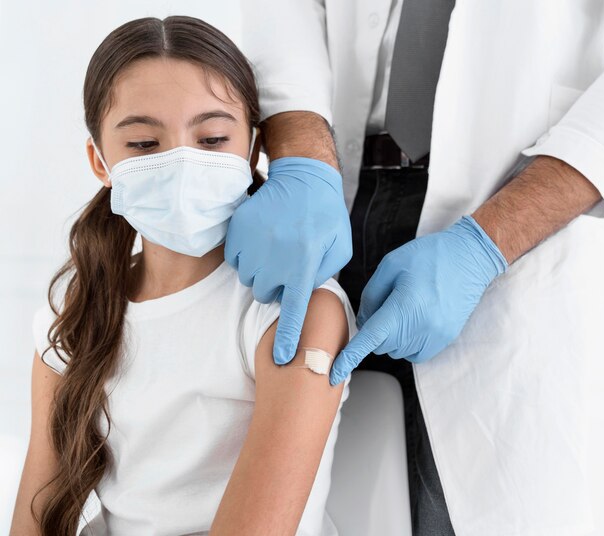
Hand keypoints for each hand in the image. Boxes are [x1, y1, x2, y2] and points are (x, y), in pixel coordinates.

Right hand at [225, 156, 351, 363]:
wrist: (302, 176)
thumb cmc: (326, 214)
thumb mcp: (340, 247)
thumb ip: (324, 275)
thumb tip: (306, 295)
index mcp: (305, 264)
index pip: (294, 311)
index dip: (289, 338)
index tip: (283, 359)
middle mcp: (276, 258)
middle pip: (264, 294)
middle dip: (275, 286)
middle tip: (288, 264)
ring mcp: (254, 244)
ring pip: (248, 277)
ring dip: (261, 270)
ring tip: (276, 248)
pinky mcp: (238, 231)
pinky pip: (235, 258)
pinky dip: (246, 255)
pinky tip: (263, 240)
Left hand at [329, 215, 507, 384]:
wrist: (470, 257)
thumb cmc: (429, 256)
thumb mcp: (391, 265)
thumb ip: (371, 295)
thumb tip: (363, 322)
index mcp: (404, 306)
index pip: (370, 339)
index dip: (350, 357)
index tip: (334, 373)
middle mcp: (421, 326)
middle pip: (382, 345)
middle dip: (377, 330)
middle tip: (388, 303)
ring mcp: (436, 335)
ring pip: (397, 351)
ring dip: (393, 336)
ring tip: (406, 307)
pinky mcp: (446, 338)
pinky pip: (415, 353)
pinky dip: (408, 343)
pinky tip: (415, 321)